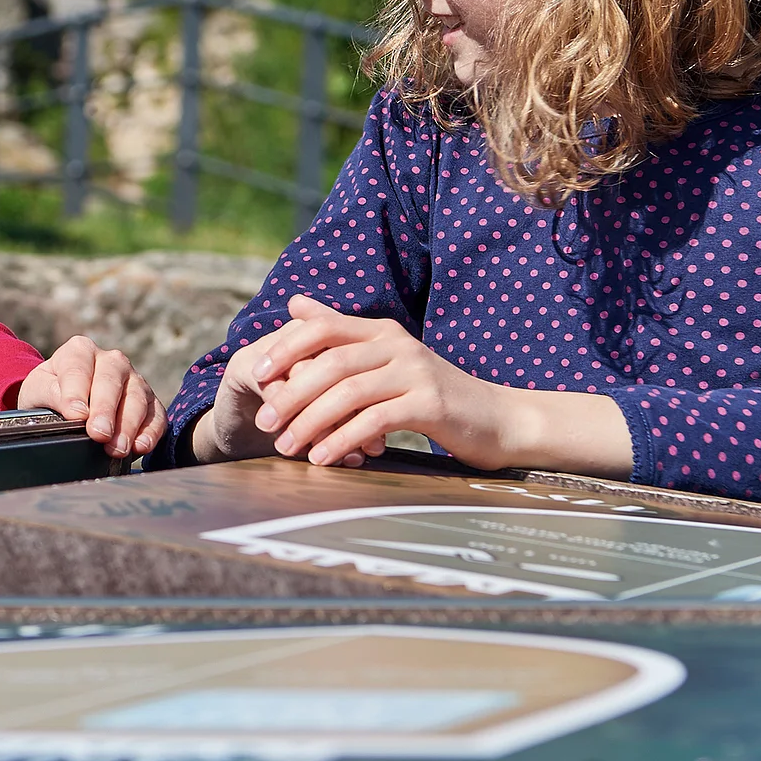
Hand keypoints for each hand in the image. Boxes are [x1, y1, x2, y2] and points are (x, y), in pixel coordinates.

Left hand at [17, 335, 163, 458]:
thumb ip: (50, 394)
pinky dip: (151, 431)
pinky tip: (140, 446)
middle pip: (111, 381)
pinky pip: (156, 415)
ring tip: (117, 448)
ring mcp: (134, 380)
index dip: (76, 393)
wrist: (65, 402)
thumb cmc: (50, 392)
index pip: (79, 369)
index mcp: (80, 351)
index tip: (75, 415)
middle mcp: (111, 361)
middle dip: (105, 410)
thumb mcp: (38, 389)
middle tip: (99, 434)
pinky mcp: (150, 402)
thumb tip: (74, 412)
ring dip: (128, 425)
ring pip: (137, 398)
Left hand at [191, 294, 631, 474]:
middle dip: (291, 393)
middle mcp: (397, 344)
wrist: (501, 421)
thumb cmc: (438, 398)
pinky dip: (343, 439)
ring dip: (310, 422)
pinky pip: (374, 420)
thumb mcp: (389, 362)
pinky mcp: (430, 403)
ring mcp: (415, 372)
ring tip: (286, 447)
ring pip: (347, 392)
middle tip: (265, 421)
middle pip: (330, 362)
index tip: (259, 374)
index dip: (286, 347)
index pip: (323, 327)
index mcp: (383, 331)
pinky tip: (323, 457)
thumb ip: (343, 337)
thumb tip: (295, 304)